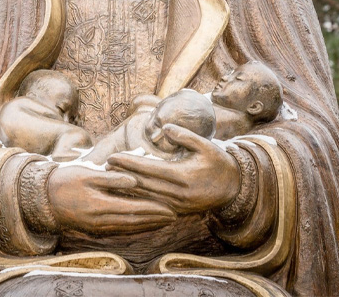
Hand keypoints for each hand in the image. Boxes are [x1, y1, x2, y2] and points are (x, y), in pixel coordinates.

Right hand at [47, 164, 176, 233]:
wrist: (43, 198)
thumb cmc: (66, 180)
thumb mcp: (88, 174)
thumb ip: (112, 178)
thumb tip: (135, 181)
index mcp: (100, 206)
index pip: (134, 209)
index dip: (153, 209)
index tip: (170, 208)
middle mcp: (101, 221)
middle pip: (134, 222)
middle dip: (155, 219)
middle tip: (174, 216)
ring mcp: (97, 227)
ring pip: (128, 228)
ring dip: (147, 225)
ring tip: (163, 220)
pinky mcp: (95, 228)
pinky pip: (119, 229)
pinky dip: (134, 227)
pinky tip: (144, 224)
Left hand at [106, 124, 241, 214]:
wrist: (234, 188)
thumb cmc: (218, 162)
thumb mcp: (206, 145)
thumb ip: (185, 136)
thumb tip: (165, 127)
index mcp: (183, 176)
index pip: (149, 169)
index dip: (129, 163)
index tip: (113, 157)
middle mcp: (177, 193)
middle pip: (143, 184)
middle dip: (122, 175)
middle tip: (104, 166)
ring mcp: (176, 204)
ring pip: (145, 197)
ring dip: (127, 188)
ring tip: (110, 178)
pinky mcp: (177, 210)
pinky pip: (153, 204)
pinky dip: (138, 197)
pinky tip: (127, 192)